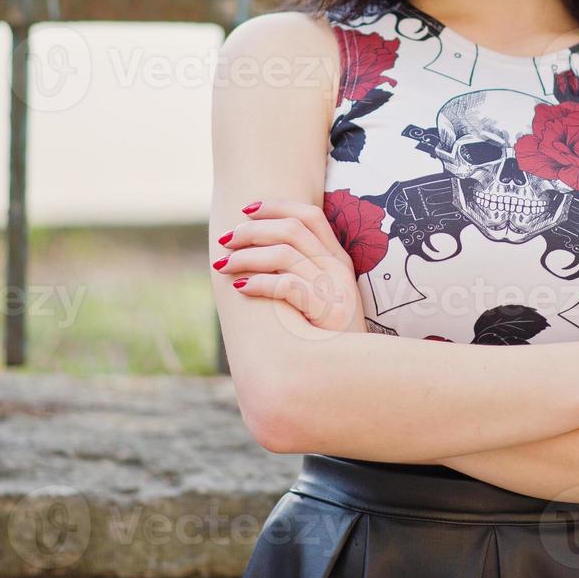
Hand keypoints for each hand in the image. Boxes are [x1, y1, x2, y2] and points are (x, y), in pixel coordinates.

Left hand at [213, 199, 367, 333]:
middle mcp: (339, 267)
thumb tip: (258, 250)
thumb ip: (301, 270)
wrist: (353, 371)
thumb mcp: (322, 295)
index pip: (310, 215)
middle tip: (225, 240)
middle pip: (291, 229)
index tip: (246, 209)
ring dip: (247, 256)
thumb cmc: (327, 334)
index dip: (276, 206)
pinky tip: (241, 287)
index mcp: (339, 258)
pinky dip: (258, 282)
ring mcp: (335, 288)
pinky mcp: (326, 311)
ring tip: (224, 266)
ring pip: (284, 253)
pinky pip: (286, 285)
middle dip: (252, 229)